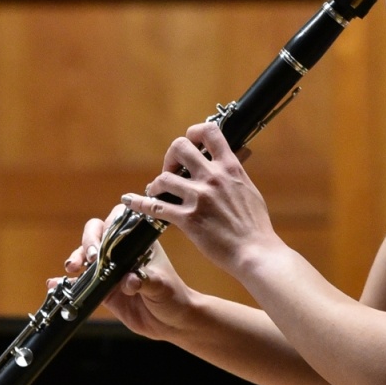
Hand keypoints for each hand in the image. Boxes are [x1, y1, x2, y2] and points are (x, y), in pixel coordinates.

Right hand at [58, 205, 196, 341]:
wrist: (170, 322)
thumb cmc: (172, 297)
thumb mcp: (161, 286)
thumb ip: (145, 280)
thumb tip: (130, 281)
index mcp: (137, 242)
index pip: (118, 222)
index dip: (108, 227)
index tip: (104, 242)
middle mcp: (120, 251)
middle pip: (96, 234)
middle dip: (88, 242)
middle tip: (90, 258)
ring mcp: (108, 269)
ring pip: (85, 256)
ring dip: (75, 259)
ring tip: (72, 269)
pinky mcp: (101, 288)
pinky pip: (80, 282)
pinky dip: (66, 283)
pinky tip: (53, 284)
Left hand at [119, 121, 277, 277]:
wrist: (255, 252)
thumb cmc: (255, 225)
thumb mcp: (248, 189)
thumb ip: (235, 173)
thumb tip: (233, 158)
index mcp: (230, 167)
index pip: (209, 132)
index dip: (194, 133)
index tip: (189, 144)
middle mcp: (213, 177)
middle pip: (179, 147)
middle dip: (170, 158)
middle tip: (171, 171)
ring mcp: (199, 197)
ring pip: (164, 178)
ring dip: (156, 185)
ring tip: (156, 192)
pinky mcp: (188, 219)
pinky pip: (155, 206)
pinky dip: (139, 203)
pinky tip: (130, 201)